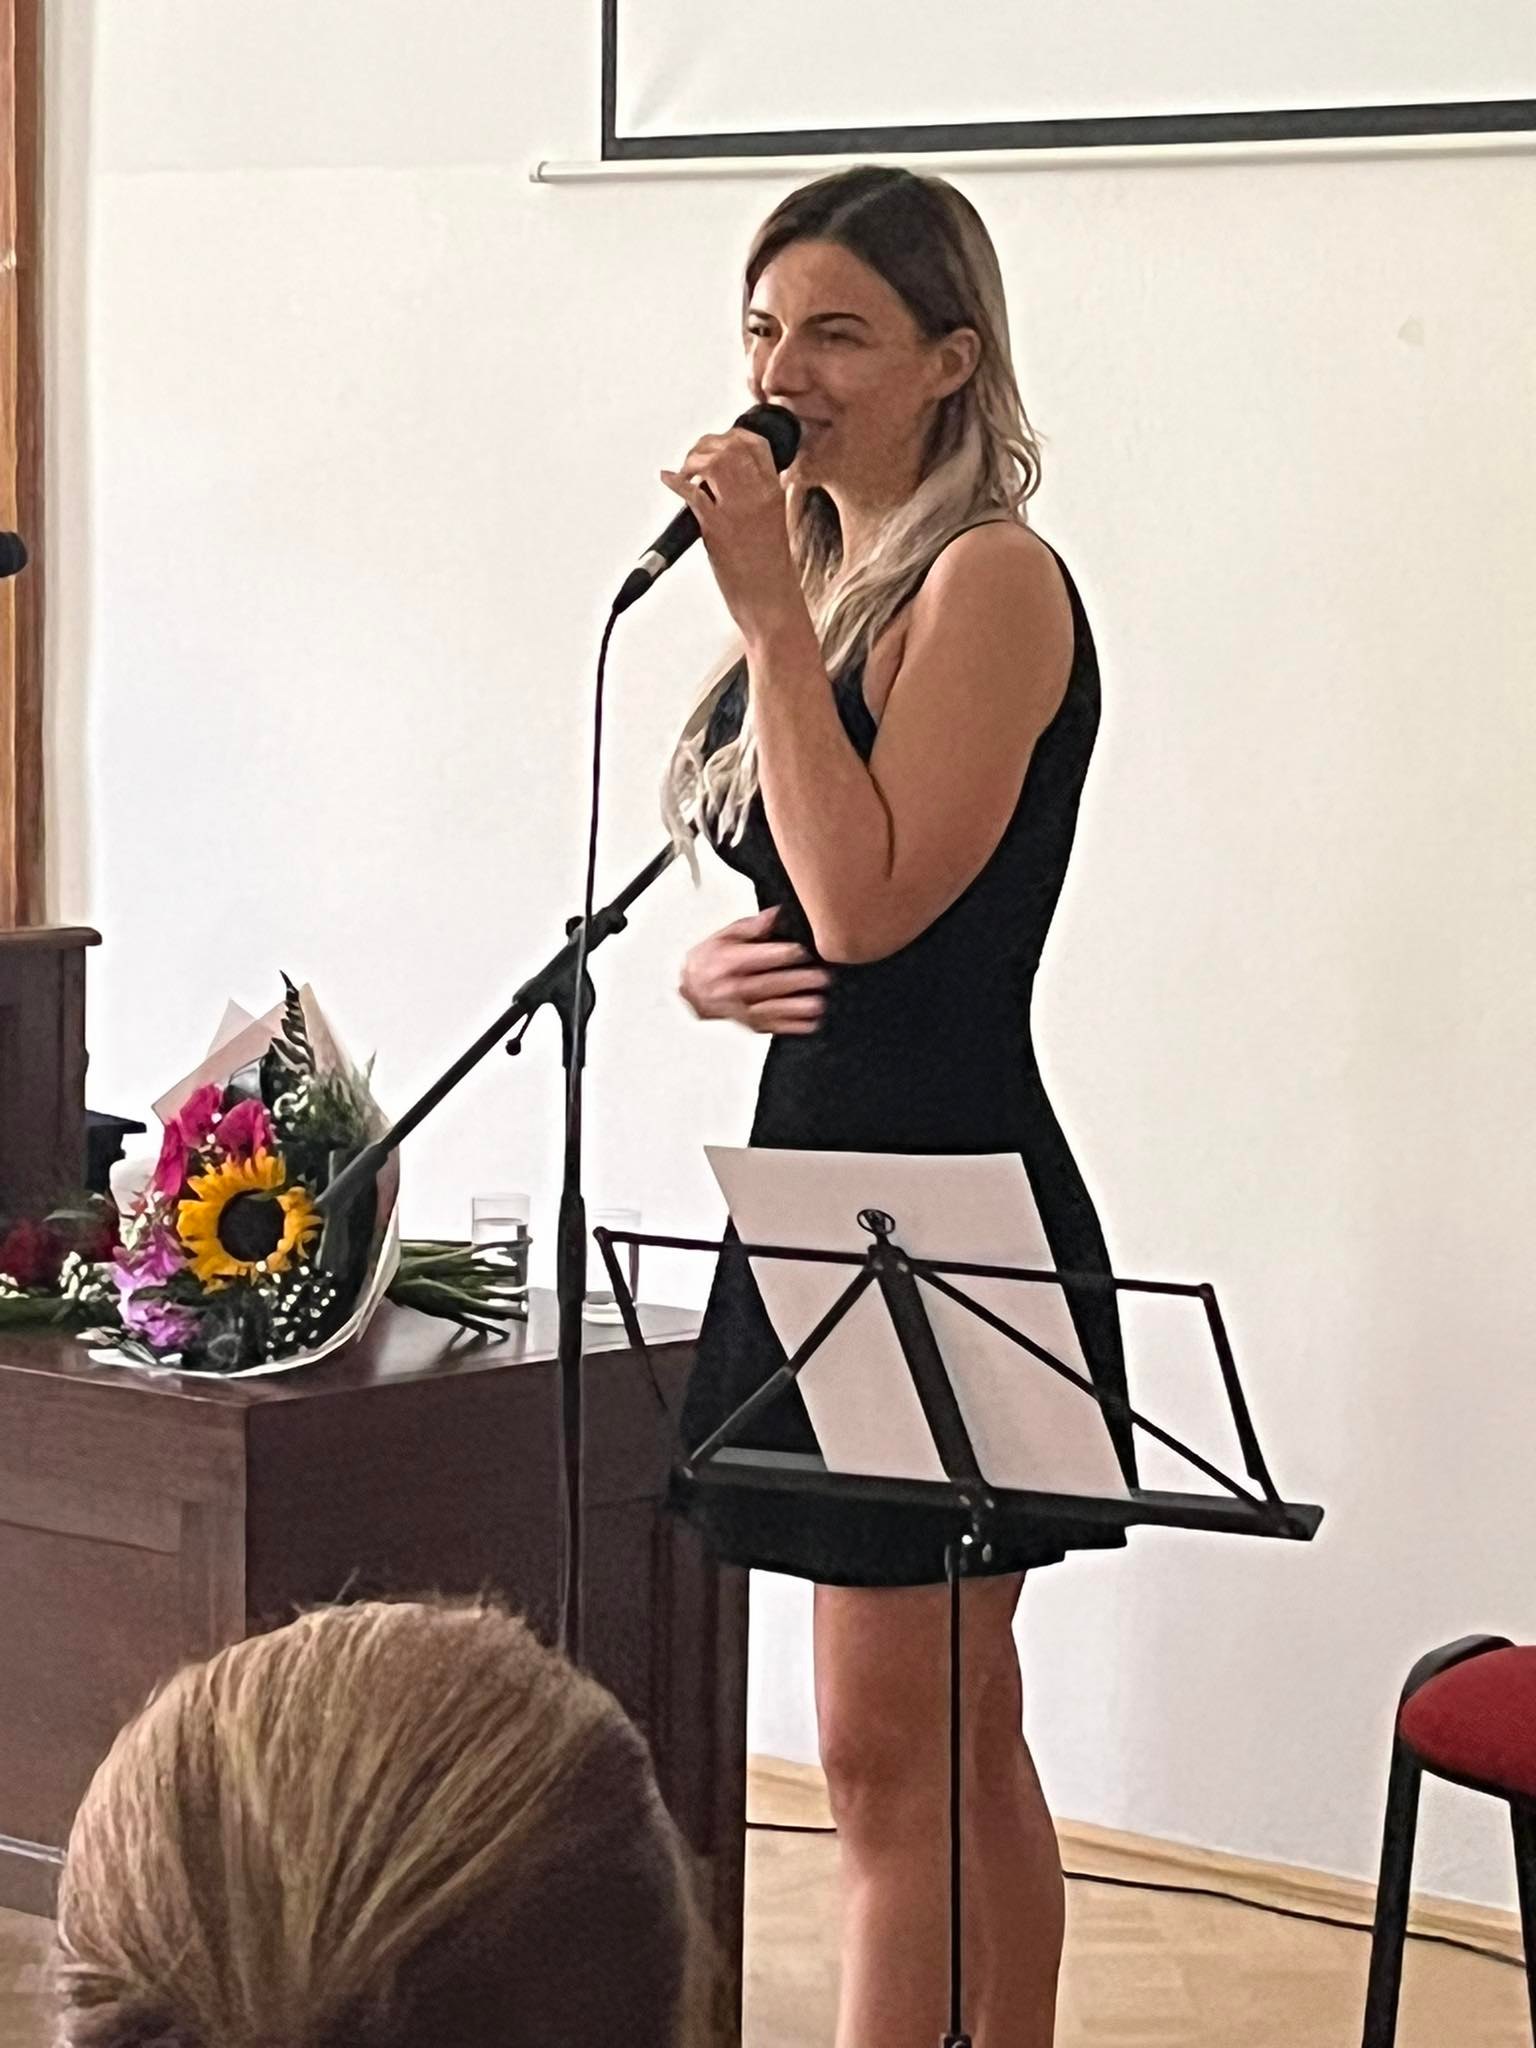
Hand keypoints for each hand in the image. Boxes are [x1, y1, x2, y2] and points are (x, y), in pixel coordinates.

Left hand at [661, 429, 806, 646]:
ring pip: (713, 461)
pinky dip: (675, 481)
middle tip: (693, 459)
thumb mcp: (772, 526)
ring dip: (692, 460)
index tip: (716, 444)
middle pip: (731, 446)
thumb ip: (757, 501)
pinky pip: (693, 492)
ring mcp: (738, 510)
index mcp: (774, 493)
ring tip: (684, 471)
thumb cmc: (770, 572)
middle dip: (706, 445)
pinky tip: (667, 479)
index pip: (756, 444)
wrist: (773, 603)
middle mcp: (758, 495)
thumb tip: (729, 489)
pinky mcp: (717, 528)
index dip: (731, 436)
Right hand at [679, 906, 830, 1035]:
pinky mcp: (748, 1024)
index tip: (804, 951)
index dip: (783, 954)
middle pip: (768, 985)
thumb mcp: (724, 936)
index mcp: (728, 962)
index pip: (759, 958)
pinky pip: (771, 1026)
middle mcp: (733, 988)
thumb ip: (751, 926)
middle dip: (797, 982)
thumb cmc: (709, 960)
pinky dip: (792, 1027)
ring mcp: (740, 1009)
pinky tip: (811, 1023)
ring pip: (771, 1010)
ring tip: (818, 1004)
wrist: (690, 990)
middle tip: (821, 978)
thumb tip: (775, 914)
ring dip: (797, 1009)